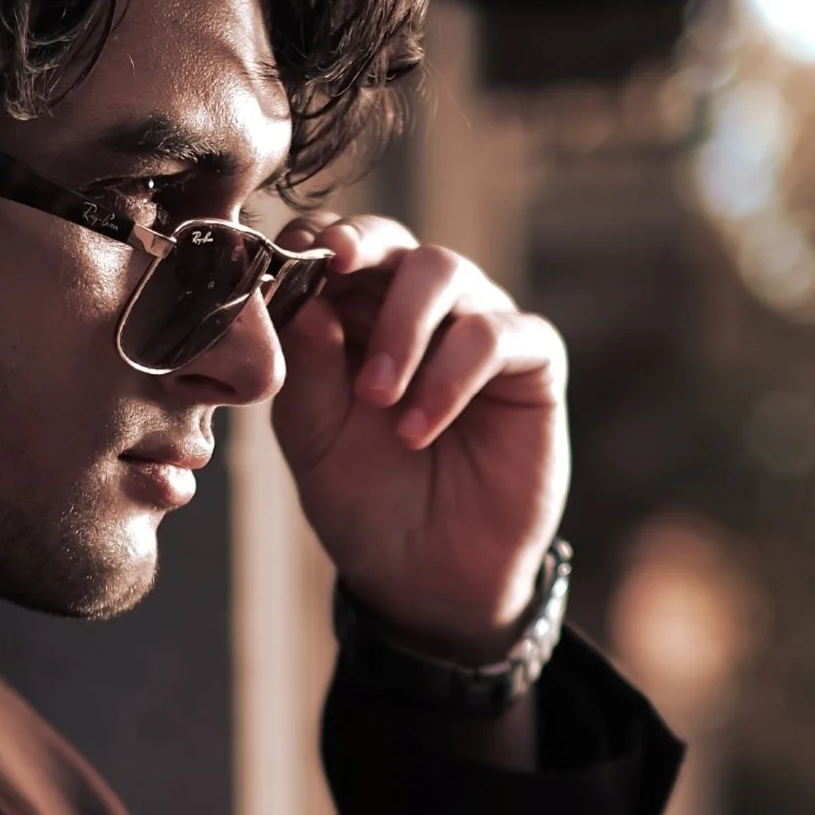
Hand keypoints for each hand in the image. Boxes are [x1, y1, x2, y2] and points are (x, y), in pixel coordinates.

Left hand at [270, 214, 569, 662]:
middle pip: (391, 241)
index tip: (283, 254)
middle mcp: (416, 308)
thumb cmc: (363, 497)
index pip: (333, 249)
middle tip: (330, 270)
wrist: (423, 574)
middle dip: (358, 249)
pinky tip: (417, 428)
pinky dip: (451, 375)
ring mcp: (475, 327)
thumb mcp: (313, 437)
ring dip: (403, 328)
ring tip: (377, 398)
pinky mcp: (530, 362)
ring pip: (447, 271)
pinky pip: (498, 335)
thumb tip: (303, 299)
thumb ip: (305, 368)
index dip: (309, 242)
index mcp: (353, 314)